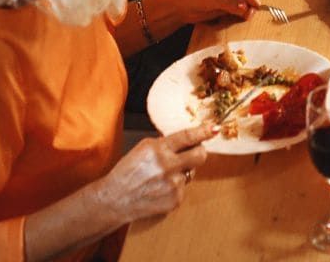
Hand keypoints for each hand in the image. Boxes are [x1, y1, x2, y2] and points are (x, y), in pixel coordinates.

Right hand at [98, 123, 212, 223]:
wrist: (114, 200)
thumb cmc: (127, 173)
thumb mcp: (142, 149)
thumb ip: (164, 143)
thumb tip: (187, 138)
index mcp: (158, 149)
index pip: (187, 137)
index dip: (203, 132)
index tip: (214, 129)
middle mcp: (167, 166)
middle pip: (200, 155)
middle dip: (199, 152)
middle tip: (192, 153)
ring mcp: (173, 185)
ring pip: (191, 172)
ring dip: (181, 172)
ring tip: (162, 177)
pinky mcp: (175, 200)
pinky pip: (184, 188)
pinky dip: (175, 187)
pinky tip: (160, 189)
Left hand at [164, 0, 262, 23]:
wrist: (180, 7)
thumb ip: (230, 3)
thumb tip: (246, 7)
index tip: (256, 6)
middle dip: (252, 1)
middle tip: (250, 14)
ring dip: (249, 8)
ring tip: (244, 17)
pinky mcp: (231, 4)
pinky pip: (243, 8)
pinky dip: (243, 13)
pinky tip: (238, 18)